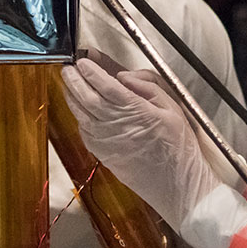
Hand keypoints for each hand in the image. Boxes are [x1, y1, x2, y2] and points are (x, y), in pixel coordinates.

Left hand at [60, 59, 219, 227]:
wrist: (177, 186)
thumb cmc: (178, 148)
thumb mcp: (173, 108)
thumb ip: (148, 87)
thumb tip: (123, 76)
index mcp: (135, 111)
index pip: (105, 85)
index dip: (91, 71)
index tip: (83, 60)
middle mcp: (115, 125)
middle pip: (86, 97)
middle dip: (74, 80)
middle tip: (68, 67)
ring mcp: (105, 142)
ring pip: (80, 114)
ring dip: (72, 96)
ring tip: (69, 83)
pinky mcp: (102, 154)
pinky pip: (84, 131)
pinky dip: (79, 116)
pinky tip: (80, 109)